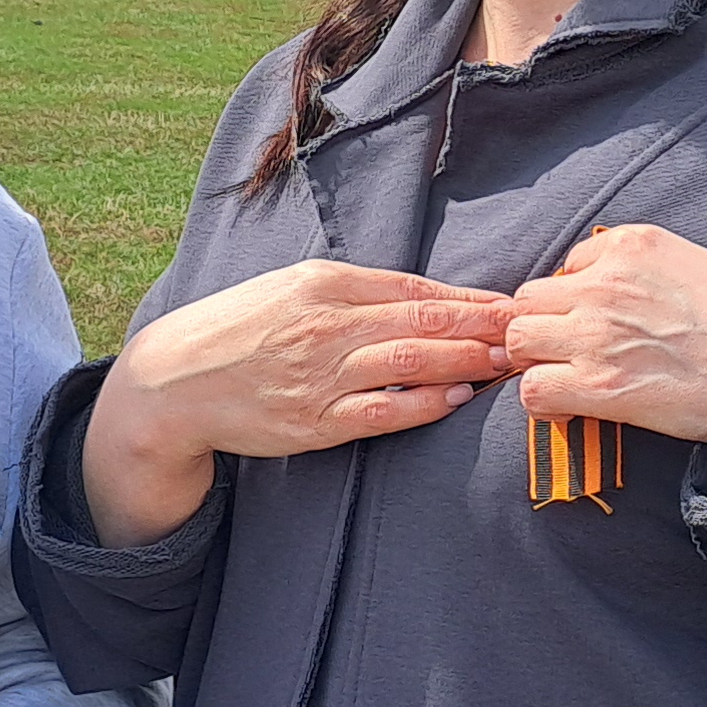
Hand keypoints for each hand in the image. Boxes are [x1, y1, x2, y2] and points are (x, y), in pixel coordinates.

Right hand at [82, 261, 517, 545]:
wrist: (175, 381)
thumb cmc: (241, 330)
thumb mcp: (293, 290)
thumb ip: (354, 293)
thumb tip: (423, 299)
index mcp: (324, 285)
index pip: (413, 288)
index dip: (469, 299)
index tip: (514, 304)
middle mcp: (326, 325)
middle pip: (421, 322)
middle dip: (483, 328)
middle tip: (531, 332)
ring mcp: (320, 374)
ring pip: (409, 363)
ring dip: (465, 363)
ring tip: (506, 365)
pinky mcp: (314, 421)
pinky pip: (380, 412)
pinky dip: (423, 406)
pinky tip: (457, 401)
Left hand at [507, 224, 706, 449]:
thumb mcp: (696, 264)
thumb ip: (645, 271)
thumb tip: (618, 295)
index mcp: (630, 245)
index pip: (565, 267)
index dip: (572, 300)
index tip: (591, 324)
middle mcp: (604, 283)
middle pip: (527, 300)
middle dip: (540, 328)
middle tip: (566, 355)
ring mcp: (596, 333)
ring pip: (518, 340)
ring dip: (534, 361)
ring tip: (563, 379)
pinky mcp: (599, 384)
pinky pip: (532, 389)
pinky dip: (540, 402)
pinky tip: (567, 409)